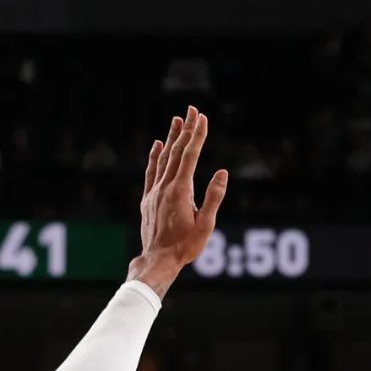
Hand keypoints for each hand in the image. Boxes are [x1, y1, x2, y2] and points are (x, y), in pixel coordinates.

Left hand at [129, 106, 227, 295]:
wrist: (158, 260)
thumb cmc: (185, 247)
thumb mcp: (206, 225)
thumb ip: (214, 197)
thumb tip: (222, 173)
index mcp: (180, 191)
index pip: (190, 155)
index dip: (197, 135)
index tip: (202, 118)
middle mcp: (165, 186)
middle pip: (177, 151)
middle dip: (186, 129)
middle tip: (192, 110)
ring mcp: (154, 191)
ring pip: (163, 158)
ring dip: (171, 138)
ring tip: (176, 120)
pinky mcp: (148, 199)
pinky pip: (151, 172)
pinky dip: (155, 156)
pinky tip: (158, 145)